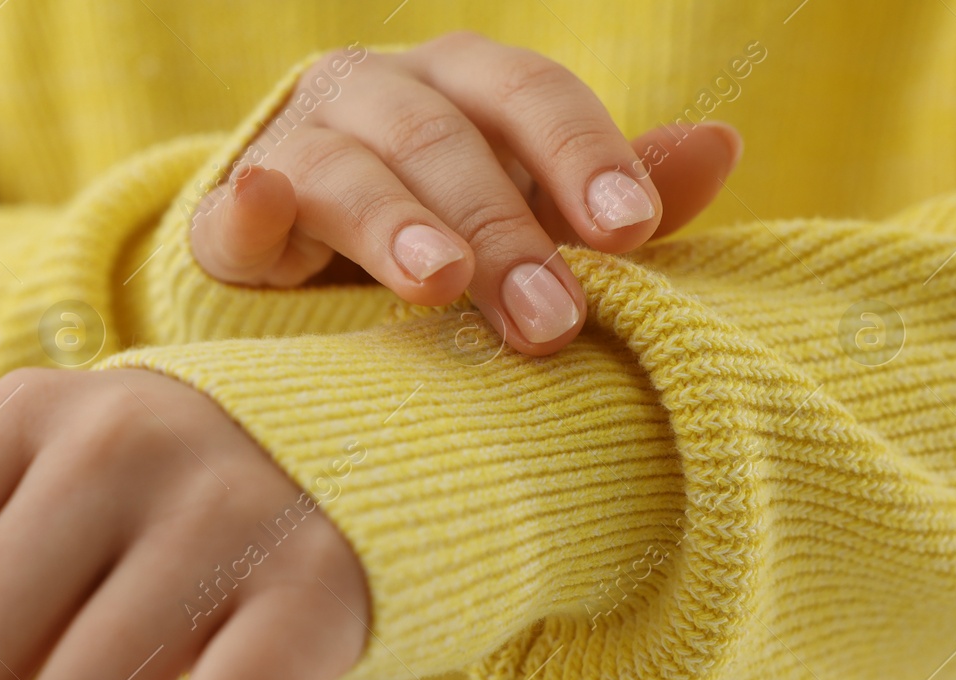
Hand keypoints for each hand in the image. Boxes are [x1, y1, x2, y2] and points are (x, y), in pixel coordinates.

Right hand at [190, 31, 741, 354]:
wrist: (296, 250)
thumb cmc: (438, 224)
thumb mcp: (529, 210)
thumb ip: (605, 196)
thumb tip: (722, 149)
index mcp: (465, 84)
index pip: (531, 96)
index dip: (582, 152)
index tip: (630, 228)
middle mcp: (383, 93)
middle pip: (447, 141)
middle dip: (504, 229)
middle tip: (549, 318)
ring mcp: (302, 142)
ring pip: (351, 166)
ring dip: (396, 221)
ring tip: (438, 283)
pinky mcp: (232, 207)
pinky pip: (241, 201)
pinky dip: (254, 202)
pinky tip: (265, 202)